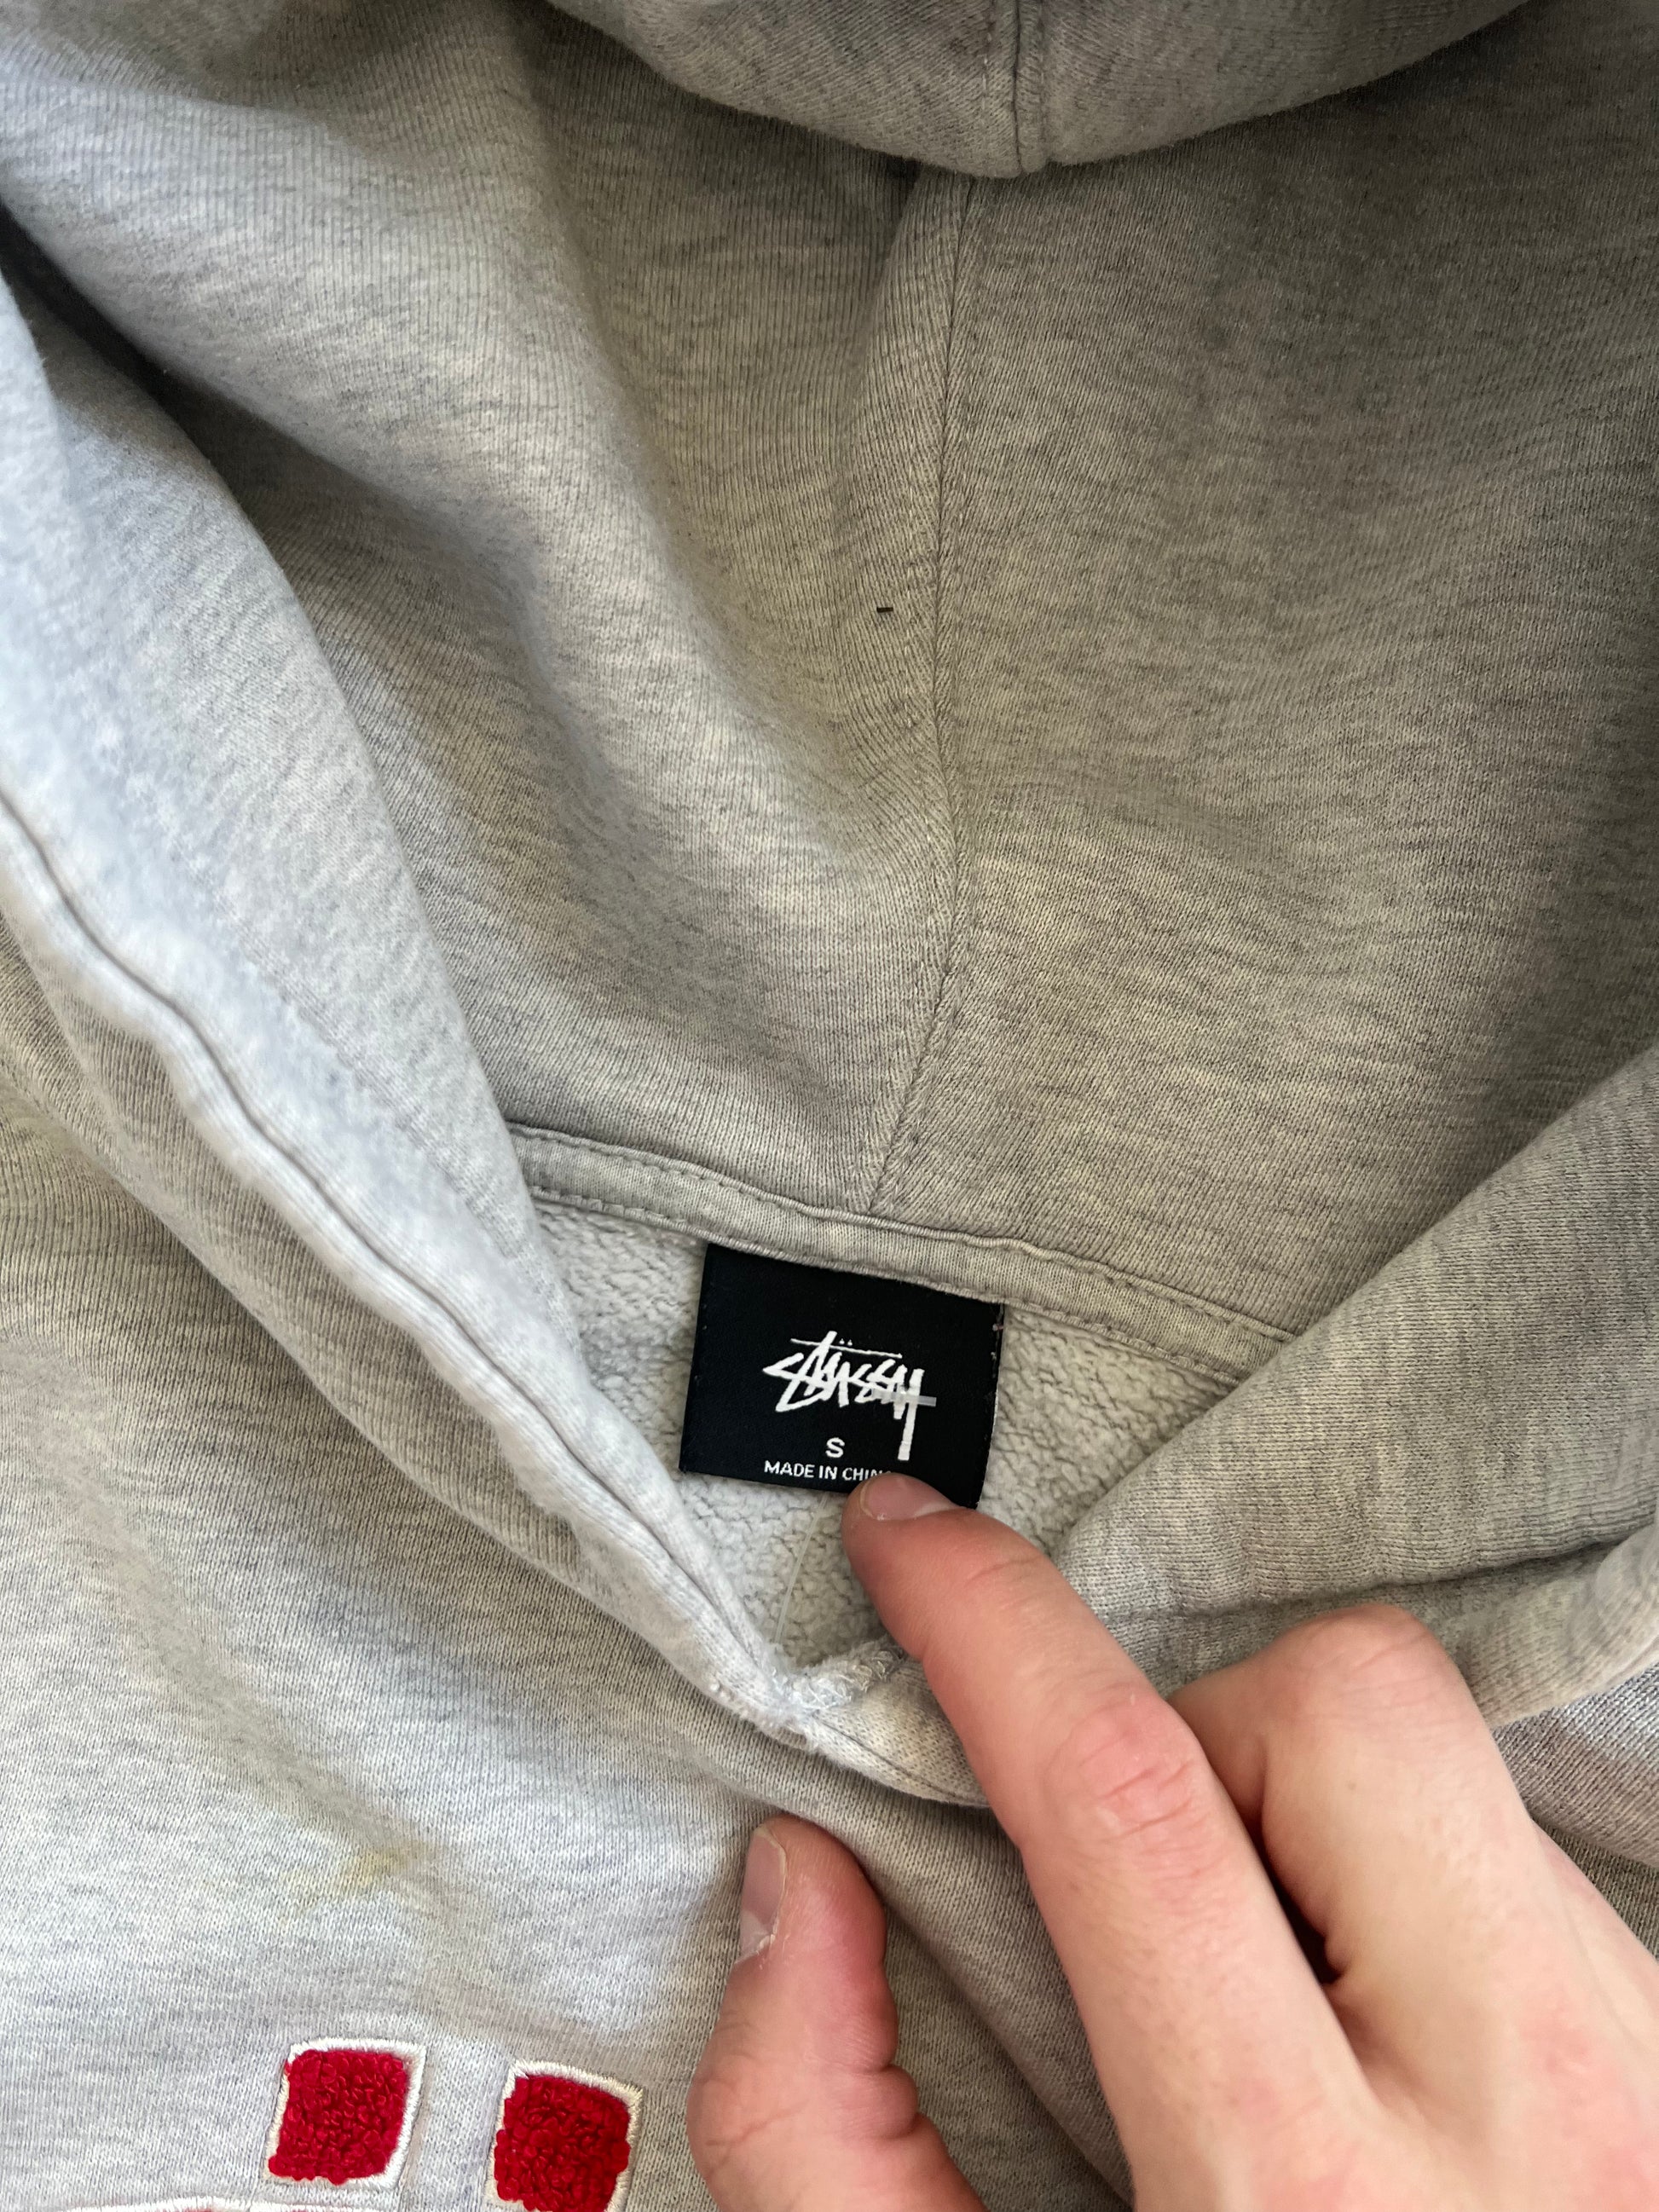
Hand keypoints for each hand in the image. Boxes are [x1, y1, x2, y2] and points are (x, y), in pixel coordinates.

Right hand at [687, 1475, 1658, 2209]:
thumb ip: (824, 2141)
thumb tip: (800, 1881)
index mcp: (1305, 2204)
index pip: (1133, 1800)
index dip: (991, 1626)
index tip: (907, 1537)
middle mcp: (1536, 2122)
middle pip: (1352, 1707)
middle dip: (1205, 1717)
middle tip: (1154, 1875)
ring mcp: (1658, 2087)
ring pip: (1469, 1769)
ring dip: (1322, 1819)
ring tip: (1278, 1987)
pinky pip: (1550, 1869)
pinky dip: (1431, 1897)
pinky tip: (1392, 2047)